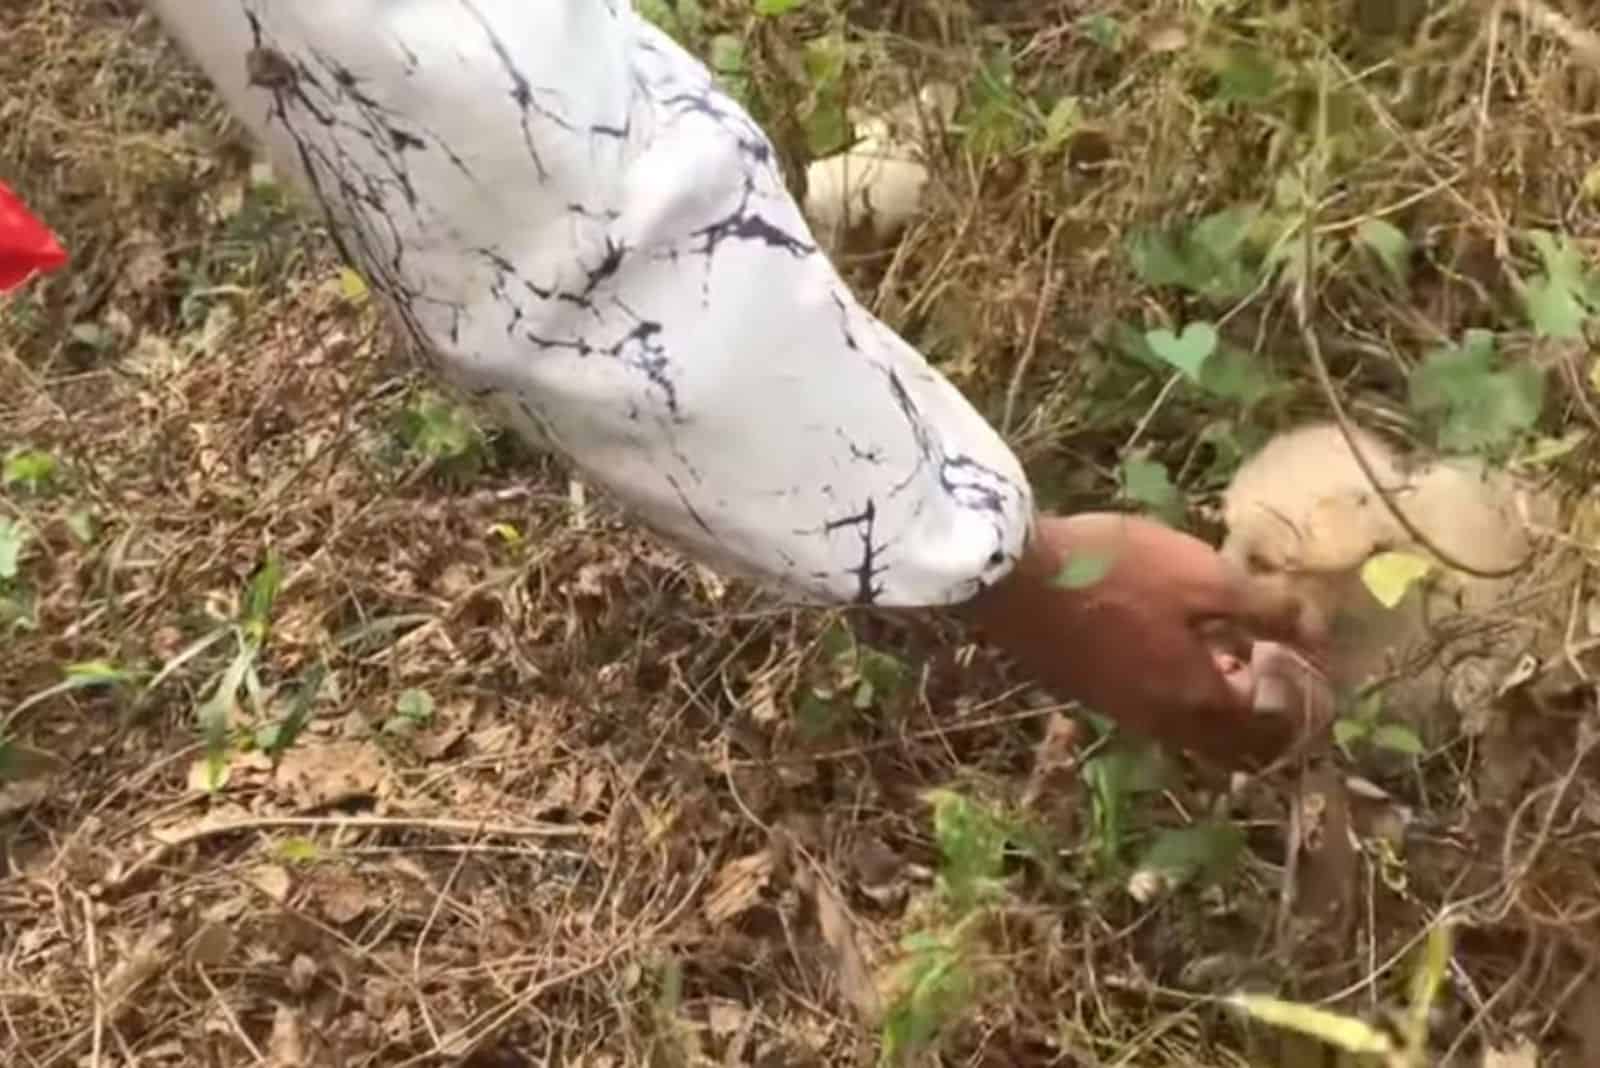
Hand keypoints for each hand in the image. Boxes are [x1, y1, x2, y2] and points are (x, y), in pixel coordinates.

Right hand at [962, 512, 1330, 768]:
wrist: (1014, 578)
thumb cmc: (1115, 573)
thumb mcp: (1204, 577)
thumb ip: (1268, 608)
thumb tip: (1320, 629)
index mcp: (1200, 700)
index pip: (1273, 730)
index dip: (1304, 706)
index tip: (1316, 670)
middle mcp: (1162, 721)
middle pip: (1229, 746)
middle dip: (1264, 719)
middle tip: (1279, 673)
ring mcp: (1120, 710)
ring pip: (1189, 728)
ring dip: (1220, 703)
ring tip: (1230, 653)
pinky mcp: (1089, 691)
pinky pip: (1154, 708)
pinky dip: (1181, 690)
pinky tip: (1172, 641)